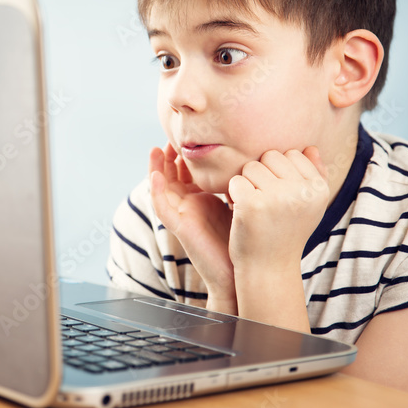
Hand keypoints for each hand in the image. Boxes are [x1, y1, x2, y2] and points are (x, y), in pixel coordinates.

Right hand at [148, 144, 234, 304]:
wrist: (243, 272)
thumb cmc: (246, 240)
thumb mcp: (243, 203)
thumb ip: (240, 183)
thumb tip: (252, 158)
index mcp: (203, 199)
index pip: (188, 172)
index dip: (186, 154)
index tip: (192, 135)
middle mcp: (190, 206)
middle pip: (172, 176)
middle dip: (170, 156)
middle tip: (173, 136)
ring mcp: (183, 217)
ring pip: (162, 189)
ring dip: (157, 169)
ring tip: (157, 148)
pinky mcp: (180, 229)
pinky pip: (162, 208)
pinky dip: (156, 192)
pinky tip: (155, 176)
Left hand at [227, 147, 329, 271]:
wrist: (269, 268)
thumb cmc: (286, 232)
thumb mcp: (308, 206)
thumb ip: (314, 175)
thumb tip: (310, 147)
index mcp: (319, 188)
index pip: (292, 154)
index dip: (279, 173)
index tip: (281, 198)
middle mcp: (302, 191)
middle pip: (270, 156)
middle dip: (262, 175)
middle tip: (266, 204)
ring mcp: (278, 198)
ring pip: (251, 167)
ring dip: (248, 185)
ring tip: (256, 209)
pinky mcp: (253, 204)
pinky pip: (236, 181)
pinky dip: (234, 195)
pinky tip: (243, 214)